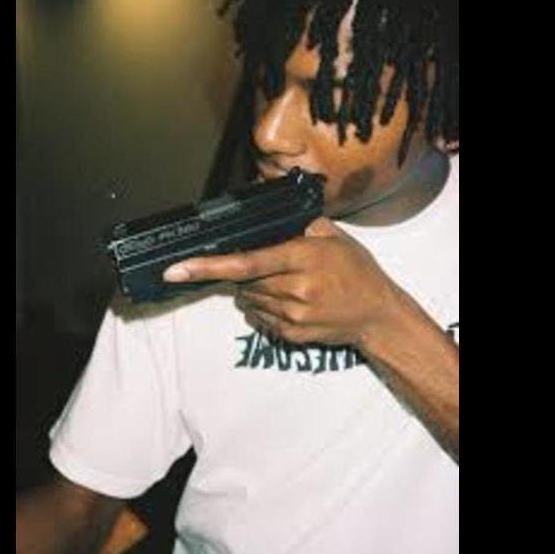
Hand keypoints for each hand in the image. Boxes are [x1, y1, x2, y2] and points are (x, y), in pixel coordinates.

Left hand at [163, 217, 402, 345]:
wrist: (378, 315)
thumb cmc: (357, 272)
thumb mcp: (334, 237)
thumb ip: (298, 225)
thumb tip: (262, 217)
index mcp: (302, 258)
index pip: (245, 262)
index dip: (207, 266)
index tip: (176, 269)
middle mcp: (295, 289)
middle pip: (243, 282)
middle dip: (245, 272)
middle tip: (269, 266)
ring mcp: (293, 316)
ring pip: (249, 300)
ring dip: (255, 290)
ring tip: (287, 283)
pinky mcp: (291, 336)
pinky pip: (260, 319)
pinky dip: (266, 308)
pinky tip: (291, 301)